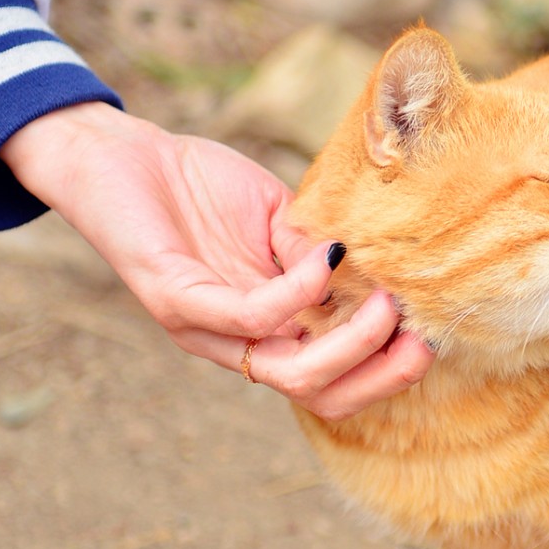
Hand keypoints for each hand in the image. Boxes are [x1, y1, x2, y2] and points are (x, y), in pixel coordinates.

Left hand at [0, 102, 432, 418]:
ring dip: (347, 344)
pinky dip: (295, 294)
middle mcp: (234, 342)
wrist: (119, 154)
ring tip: (385, 303)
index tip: (429, 335)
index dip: (384, 371)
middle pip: (316, 395)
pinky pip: (244, 316)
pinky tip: (328, 261)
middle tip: (420, 338)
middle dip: (379, 375)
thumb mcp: (277, 217)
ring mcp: (201, 328)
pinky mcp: (171, 298)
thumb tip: (376, 270)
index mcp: (265, 328)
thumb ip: (317, 250)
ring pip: (287, 372)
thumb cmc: (197, 185)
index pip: (331, 382)